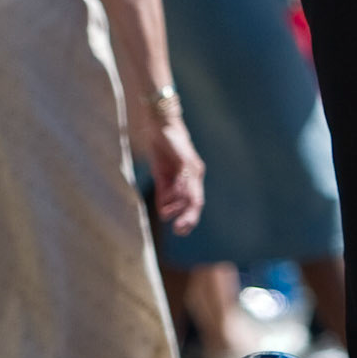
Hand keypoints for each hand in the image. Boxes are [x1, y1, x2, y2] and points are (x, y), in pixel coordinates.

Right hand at [145, 110, 204, 236]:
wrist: (159, 125)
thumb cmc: (161, 151)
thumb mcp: (161, 176)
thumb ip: (165, 192)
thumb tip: (165, 213)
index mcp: (191, 179)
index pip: (194, 203)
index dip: (189, 219)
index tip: (179, 231)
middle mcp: (196, 174)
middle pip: (197, 202)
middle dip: (189, 218)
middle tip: (179, 230)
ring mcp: (193, 167)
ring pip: (190, 194)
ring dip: (178, 207)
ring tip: (165, 212)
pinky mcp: (186, 160)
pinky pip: (184, 181)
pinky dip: (176, 193)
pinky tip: (168, 199)